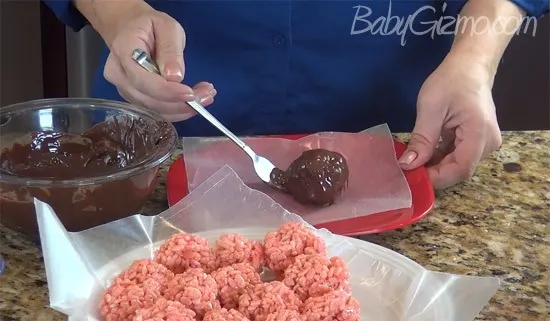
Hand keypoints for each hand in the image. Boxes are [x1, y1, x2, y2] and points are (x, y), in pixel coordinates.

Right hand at [103, 5, 215, 121]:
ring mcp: (123, 89)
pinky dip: (178, 109)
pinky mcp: (134, 98)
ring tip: (206, 95)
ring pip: (153, 109)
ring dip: (182, 108)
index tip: (191, 94)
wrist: (131, 30)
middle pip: (148, 99)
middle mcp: (118, 74)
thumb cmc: (150, 26)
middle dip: (181, 103)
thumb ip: (170, 50)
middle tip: (208, 95)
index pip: (142, 79)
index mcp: (123, 50)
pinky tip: (195, 100)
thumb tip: (175, 77)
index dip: (167, 91)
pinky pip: (156, 110)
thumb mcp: (167, 27)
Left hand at [399, 52, 501, 188]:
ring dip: (435, 166)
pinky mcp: (477, 141)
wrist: (470, 65)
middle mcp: (488, 144)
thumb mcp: (431, 108)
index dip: (435, 178)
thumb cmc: (451, 81)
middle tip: (406, 170)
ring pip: (457, 165)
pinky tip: (423, 154)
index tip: (410, 176)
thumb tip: (407, 165)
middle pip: (459, 170)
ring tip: (412, 162)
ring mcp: (485, 143)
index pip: (460, 169)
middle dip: (432, 173)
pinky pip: (458, 156)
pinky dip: (440, 158)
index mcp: (480, 134)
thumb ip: (422, 140)